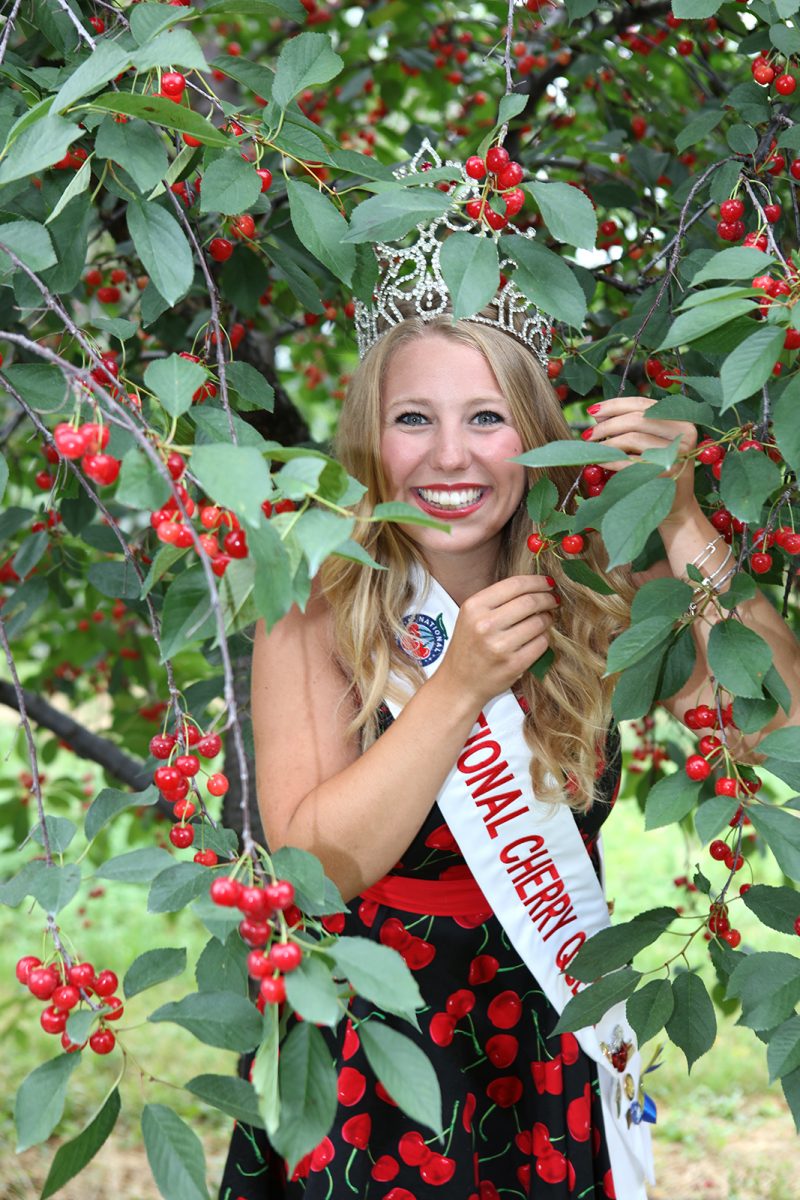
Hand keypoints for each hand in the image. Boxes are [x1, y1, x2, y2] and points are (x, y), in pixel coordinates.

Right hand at [437, 575, 558, 708]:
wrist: (458, 684)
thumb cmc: (468, 647)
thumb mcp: (471, 616)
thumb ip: (497, 600)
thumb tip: (535, 586)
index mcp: (474, 606)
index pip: (514, 585)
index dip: (537, 581)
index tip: (549, 583)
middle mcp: (485, 624)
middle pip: (530, 602)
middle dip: (547, 599)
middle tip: (553, 600)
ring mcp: (499, 646)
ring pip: (538, 623)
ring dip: (547, 619)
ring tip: (545, 620)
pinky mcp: (513, 664)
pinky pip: (541, 644)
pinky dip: (544, 638)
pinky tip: (538, 638)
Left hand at [584, 395, 698, 527]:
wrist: (675, 505)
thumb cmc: (657, 471)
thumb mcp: (649, 444)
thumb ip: (628, 426)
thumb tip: (597, 413)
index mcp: (681, 421)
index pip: (642, 405)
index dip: (614, 405)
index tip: (592, 410)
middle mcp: (683, 434)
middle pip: (636, 419)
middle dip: (607, 426)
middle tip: (588, 435)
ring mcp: (676, 453)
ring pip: (632, 438)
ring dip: (607, 444)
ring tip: (593, 450)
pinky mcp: (666, 472)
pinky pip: (629, 461)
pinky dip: (610, 460)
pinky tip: (600, 462)